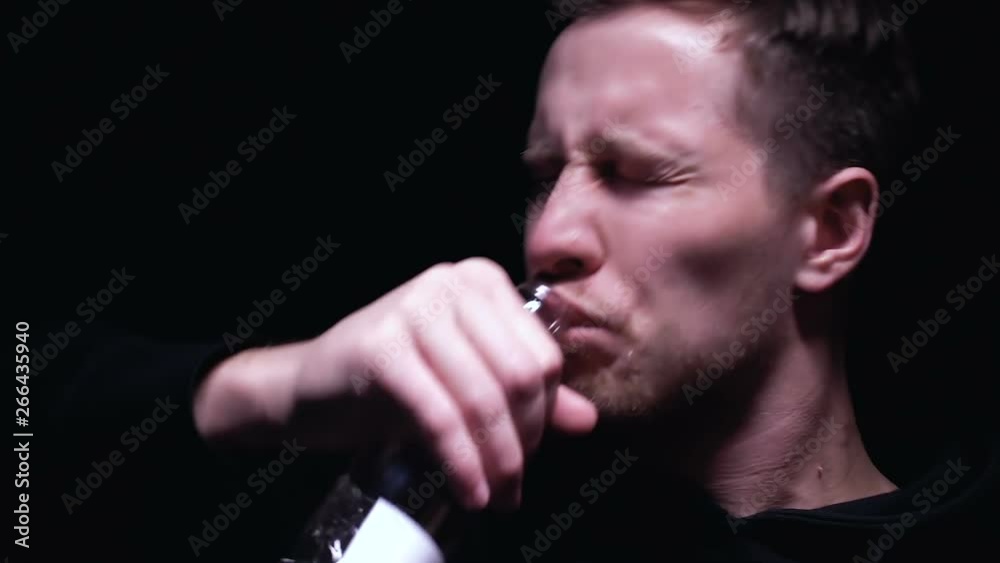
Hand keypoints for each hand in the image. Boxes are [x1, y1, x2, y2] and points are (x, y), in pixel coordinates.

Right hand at [194, 257, 598, 510]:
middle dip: (524, 442)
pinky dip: (463, 463)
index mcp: (480, 281)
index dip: (545, 415)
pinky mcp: (381, 347)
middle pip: (520, 376)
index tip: (529, 453)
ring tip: (497, 496)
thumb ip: (528, 395)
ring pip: (484, 398)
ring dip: (497, 461)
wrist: (308, 388)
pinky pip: (442, 417)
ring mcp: (413, 309)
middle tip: (512, 481)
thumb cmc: (394, 384)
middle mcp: (450, 283)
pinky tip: (471, 492)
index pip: (543, 355)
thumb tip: (588, 420)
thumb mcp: (466, 382)